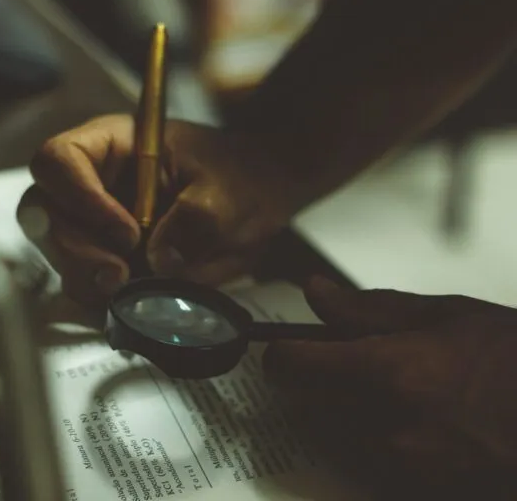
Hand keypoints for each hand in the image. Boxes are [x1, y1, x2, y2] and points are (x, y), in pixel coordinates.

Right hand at [17, 114, 304, 305]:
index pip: (59, 160)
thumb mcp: (227, 192)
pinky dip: (96, 296)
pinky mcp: (101, 257)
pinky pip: (79, 279)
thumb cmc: (237, 179)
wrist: (252, 203)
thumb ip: (197, 219)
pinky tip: (127, 299)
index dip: (78, 197)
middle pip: (43, 210)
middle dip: (75, 249)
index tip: (127, 234)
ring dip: (83, 276)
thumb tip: (159, 259)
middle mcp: (90, 180)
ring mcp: (91, 221)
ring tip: (126, 288)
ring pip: (55, 250)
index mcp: (112, 144)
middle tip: (117, 276)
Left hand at [263, 278, 516, 498]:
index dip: (281, 353)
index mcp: (386, 373)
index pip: (290, 367)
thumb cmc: (516, 361)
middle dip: (319, 380)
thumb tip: (316, 293)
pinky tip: (420, 421)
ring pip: (336, 432)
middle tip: (357, 362)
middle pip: (307, 401)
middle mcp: (383, 426)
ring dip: (348, 409)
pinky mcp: (414, 491)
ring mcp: (400, 467)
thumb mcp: (447, 317)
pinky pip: (369, 460)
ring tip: (404, 392)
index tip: (291, 347)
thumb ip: (368, 308)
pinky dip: (377, 438)